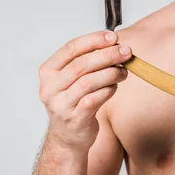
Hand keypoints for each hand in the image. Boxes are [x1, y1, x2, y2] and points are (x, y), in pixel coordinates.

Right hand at [38, 30, 131, 150]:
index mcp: (48, 72)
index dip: (93, 40)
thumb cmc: (74, 102)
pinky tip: (114, 87)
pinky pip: (94, 100)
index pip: (70, 49)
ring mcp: (60, 105)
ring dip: (110, 73)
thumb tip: (114, 44)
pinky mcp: (75, 119)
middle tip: (126, 52)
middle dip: (107, 55)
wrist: (68, 137)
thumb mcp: (73, 80)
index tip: (113, 37)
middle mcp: (50, 88)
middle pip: (81, 65)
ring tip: (123, 70)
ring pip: (88, 82)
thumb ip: (87, 62)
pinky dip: (108, 90)